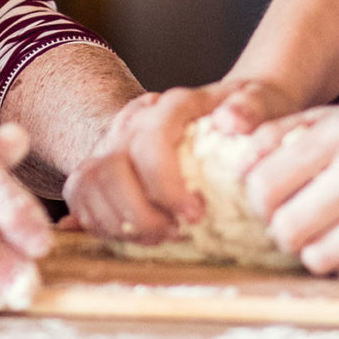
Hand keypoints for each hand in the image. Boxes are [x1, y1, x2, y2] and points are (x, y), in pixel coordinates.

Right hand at [60, 77, 296, 245]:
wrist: (223, 112)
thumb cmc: (243, 113)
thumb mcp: (260, 102)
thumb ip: (251, 108)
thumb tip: (231, 121)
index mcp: (169, 106)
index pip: (150, 142)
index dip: (166, 184)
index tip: (195, 215)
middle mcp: (131, 121)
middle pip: (111, 169)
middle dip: (140, 214)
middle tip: (176, 234)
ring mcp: (110, 143)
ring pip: (89, 184)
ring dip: (120, 223)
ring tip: (159, 237)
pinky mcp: (97, 166)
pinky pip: (79, 197)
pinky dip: (101, 224)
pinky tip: (135, 236)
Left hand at [242, 104, 338, 279]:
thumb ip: (285, 134)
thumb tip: (235, 166)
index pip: (265, 182)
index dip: (257, 202)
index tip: (270, 204)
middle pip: (287, 227)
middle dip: (284, 234)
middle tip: (297, 228)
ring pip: (318, 257)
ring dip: (317, 254)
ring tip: (330, 236)